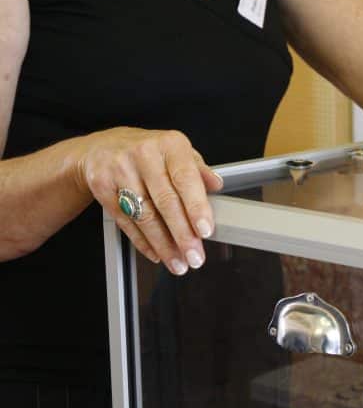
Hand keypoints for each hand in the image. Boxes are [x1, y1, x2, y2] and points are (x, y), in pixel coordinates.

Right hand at [71, 127, 221, 274]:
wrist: (102, 147)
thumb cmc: (148, 152)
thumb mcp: (177, 152)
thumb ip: (198, 170)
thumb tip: (216, 184)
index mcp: (169, 145)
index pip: (186, 179)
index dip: (196, 207)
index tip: (205, 231)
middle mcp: (144, 154)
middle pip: (165, 201)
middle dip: (182, 235)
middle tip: (194, 257)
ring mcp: (120, 170)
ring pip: (145, 216)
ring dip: (164, 245)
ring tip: (178, 262)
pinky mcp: (102, 187)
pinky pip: (126, 221)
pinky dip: (143, 242)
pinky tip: (157, 254)